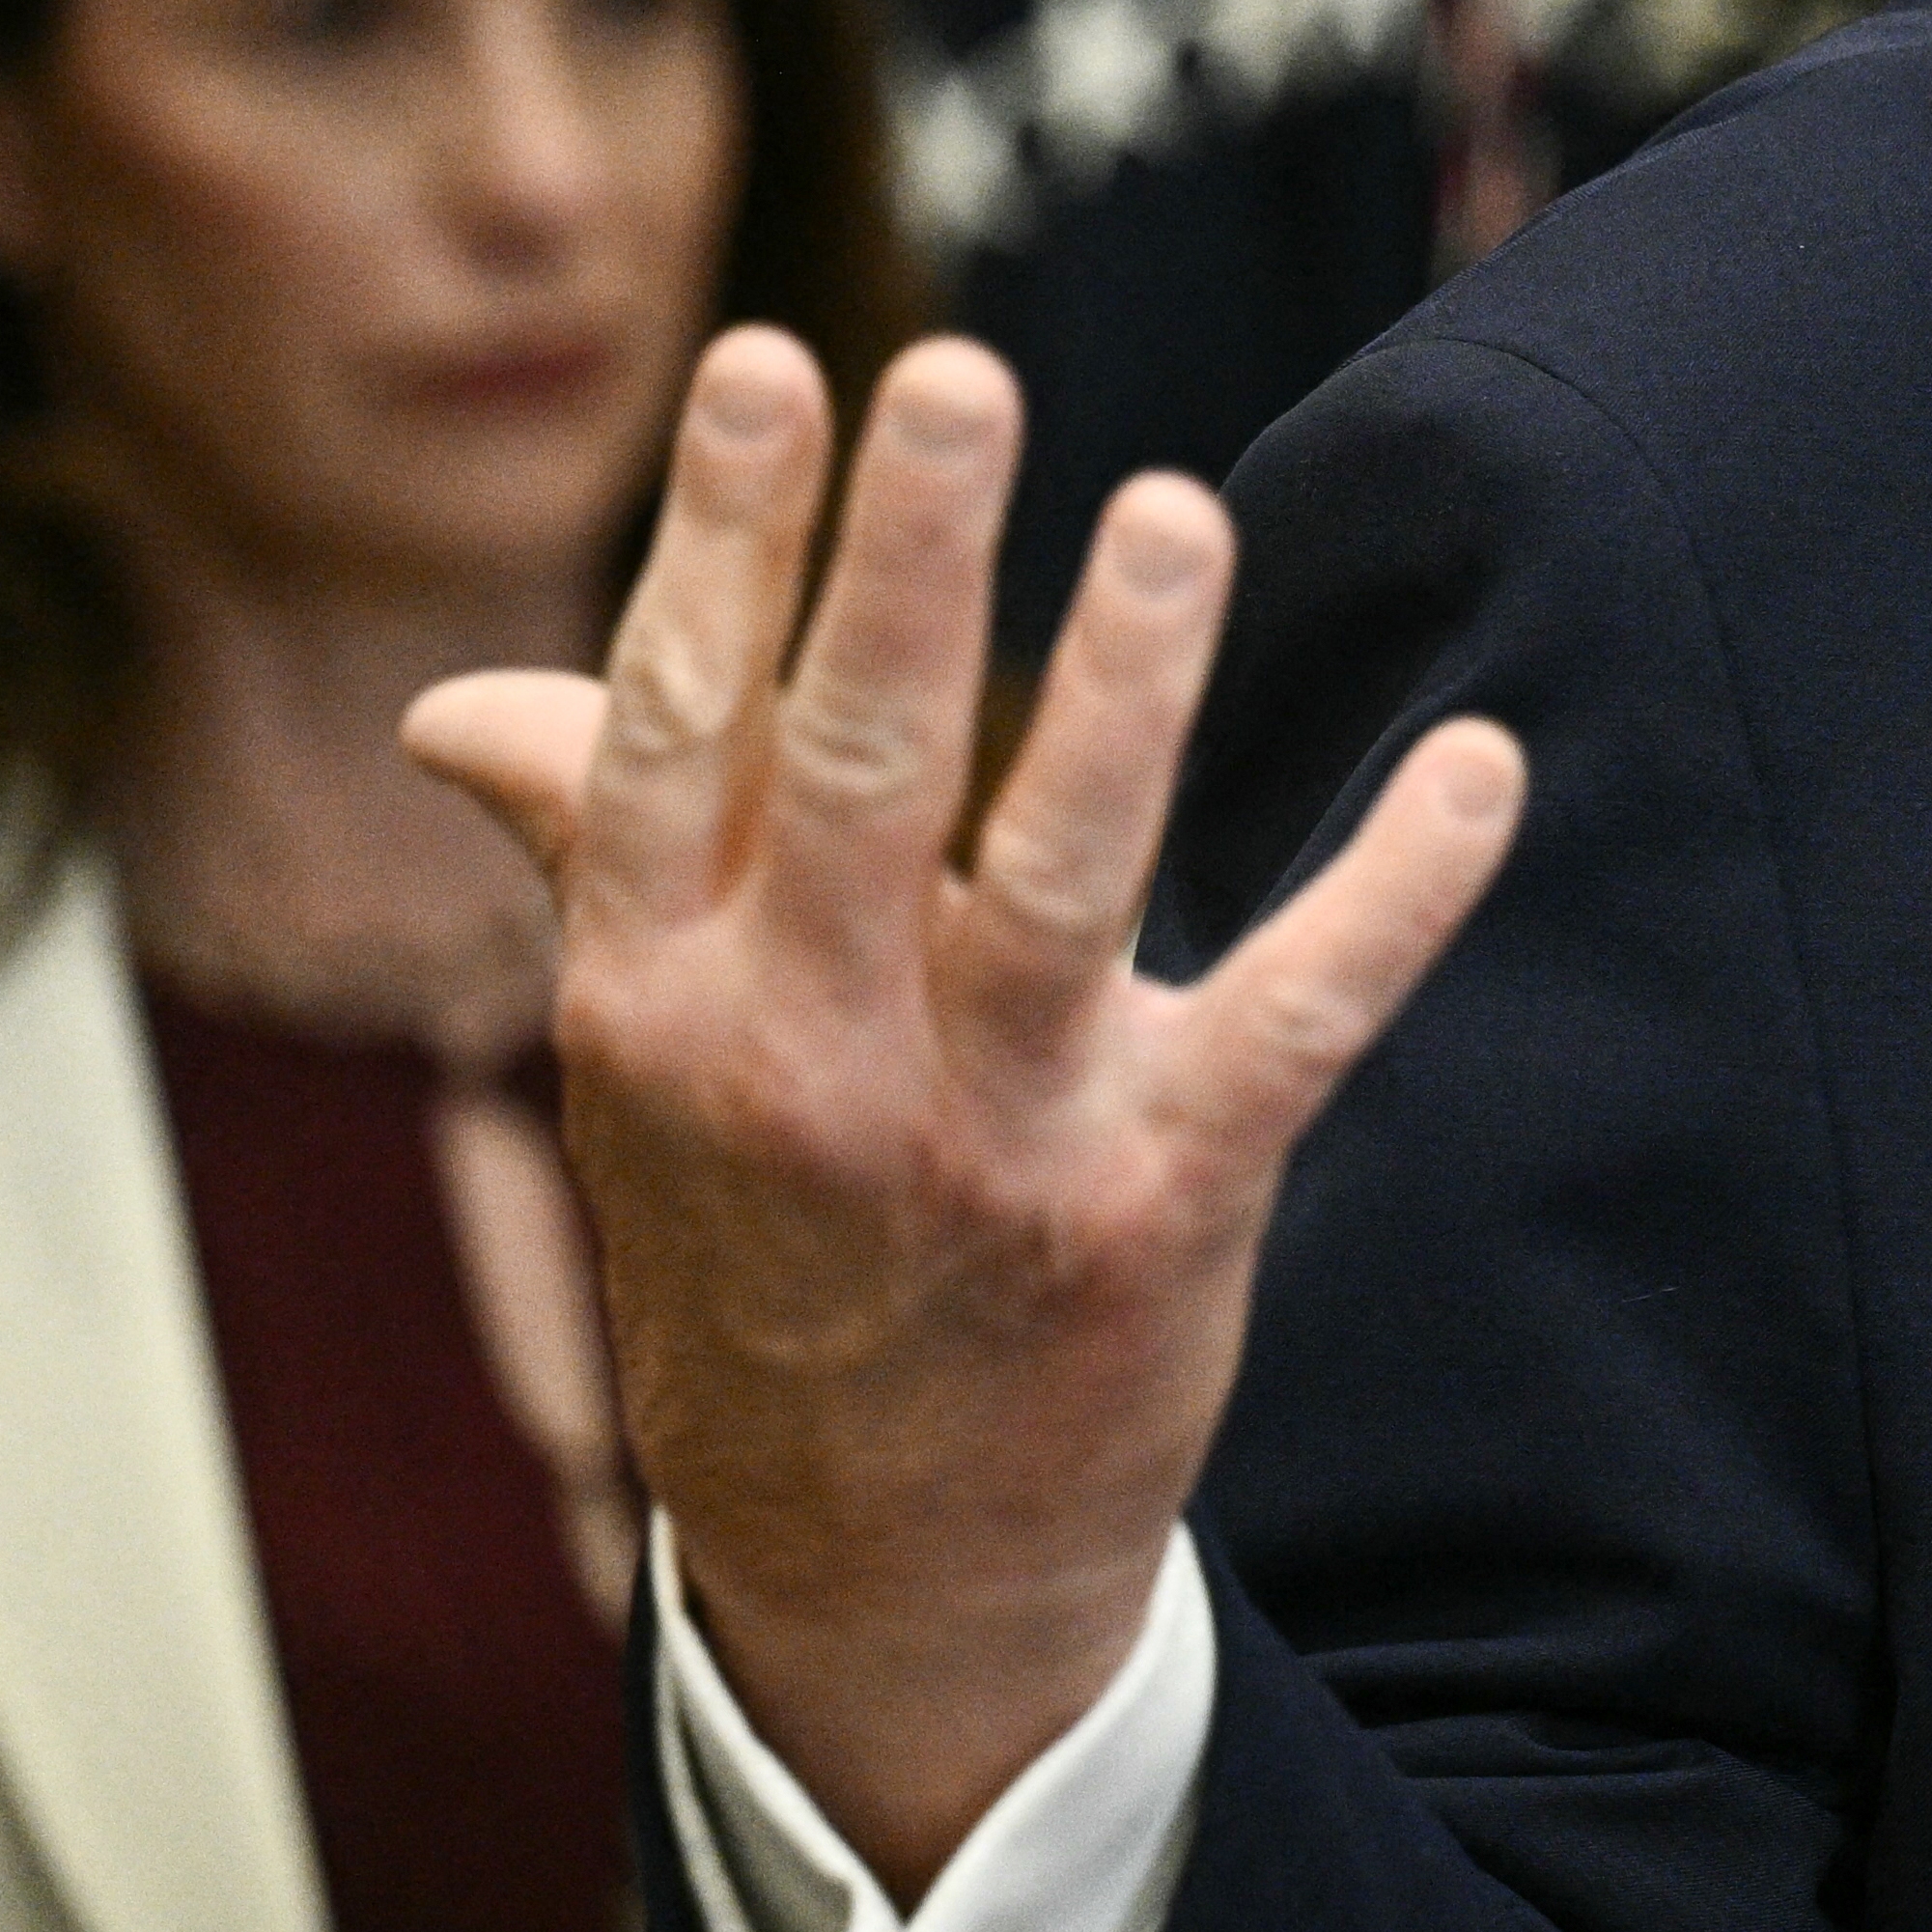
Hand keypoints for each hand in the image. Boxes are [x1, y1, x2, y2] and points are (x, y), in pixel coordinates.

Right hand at [407, 327, 1520, 1901]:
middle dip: (907, 568)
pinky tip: (1481, 766)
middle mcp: (798, 1061)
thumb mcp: (640, 1072)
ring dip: (1128, 693)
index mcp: (654, 1000)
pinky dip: (1400, 892)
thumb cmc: (758, 1248)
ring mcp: (982, 1138)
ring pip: (1060, 879)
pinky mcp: (1159, 1205)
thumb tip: (450, 706)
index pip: (675, 729)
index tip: (773, 358)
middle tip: (958, 372)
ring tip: (1177, 513)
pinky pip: (1295, 1021)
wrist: (872, 1572)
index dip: (721, 542)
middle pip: (855, 772)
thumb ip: (589, 857)